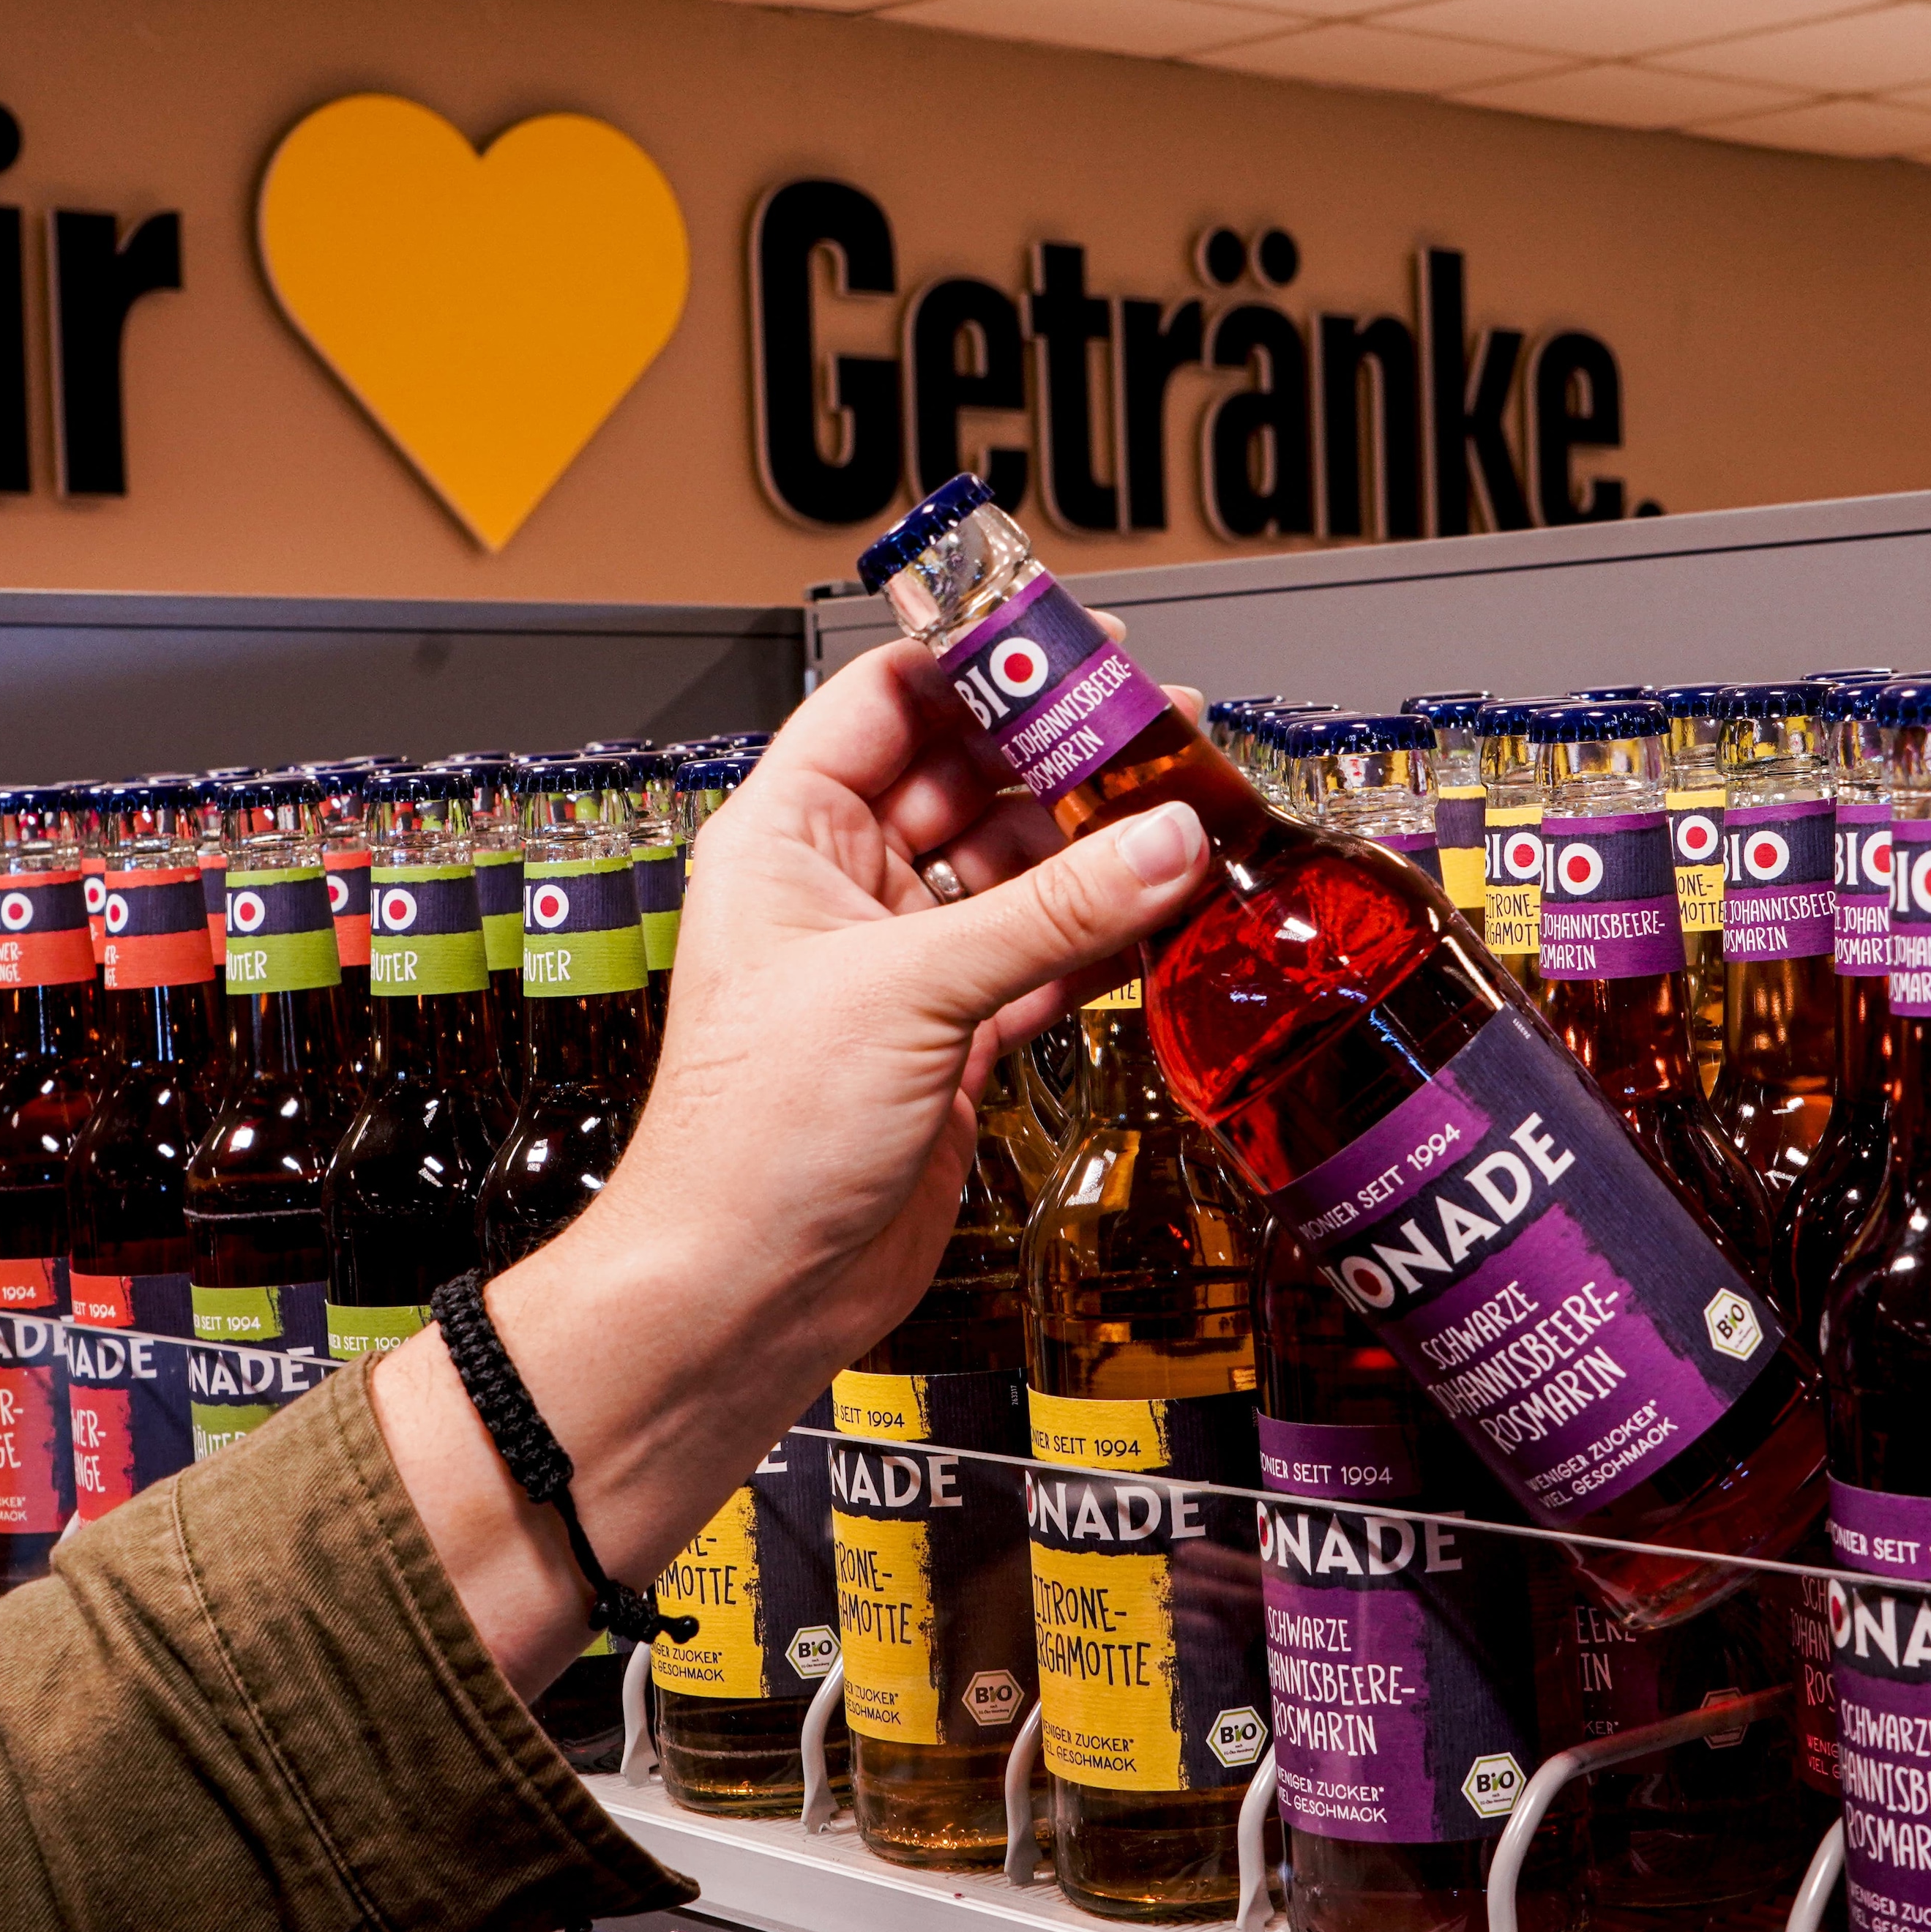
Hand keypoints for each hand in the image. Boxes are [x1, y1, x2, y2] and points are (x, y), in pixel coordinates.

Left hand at [378, 636, 1208, 1693]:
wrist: (746, 1290)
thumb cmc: (750, 1140)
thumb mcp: (909, 991)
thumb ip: (1050, 913)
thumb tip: (1164, 840)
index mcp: (786, 836)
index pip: (885, 702)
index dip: (975, 664)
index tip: (1064, 641)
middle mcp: (840, 889)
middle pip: (968, 781)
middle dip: (1061, 755)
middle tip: (1157, 726)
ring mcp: (899, 964)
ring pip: (1015, 872)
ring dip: (1095, 847)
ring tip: (1185, 808)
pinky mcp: (950, 1035)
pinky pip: (1039, 957)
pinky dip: (1099, 936)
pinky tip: (1160, 905)